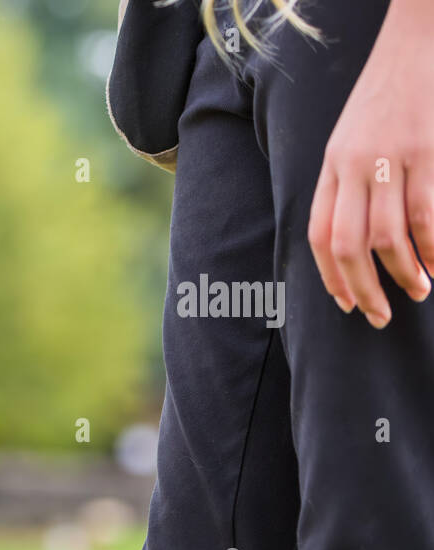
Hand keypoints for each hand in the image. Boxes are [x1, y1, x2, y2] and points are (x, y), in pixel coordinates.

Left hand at [308, 0, 433, 328]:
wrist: (414, 41)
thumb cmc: (386, 97)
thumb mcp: (351, 140)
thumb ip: (347, 184)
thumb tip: (356, 239)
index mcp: (330, 166)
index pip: (318, 235)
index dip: (330, 277)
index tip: (346, 305)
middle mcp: (353, 166)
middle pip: (348, 245)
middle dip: (364, 289)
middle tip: (382, 316)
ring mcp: (391, 159)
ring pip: (389, 235)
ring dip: (405, 272)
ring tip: (421, 290)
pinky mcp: (427, 151)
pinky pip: (428, 213)